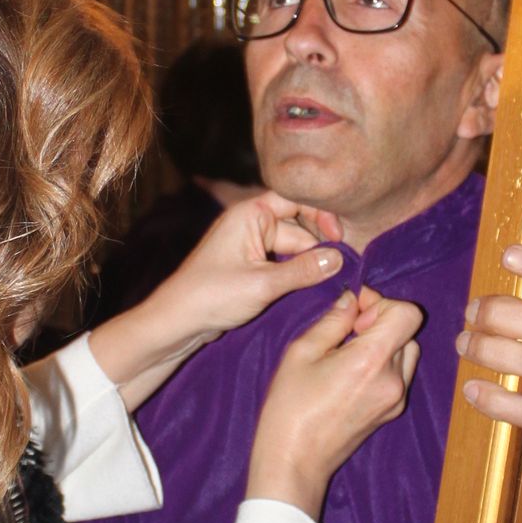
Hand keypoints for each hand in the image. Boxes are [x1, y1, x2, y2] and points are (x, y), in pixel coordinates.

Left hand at [90, 192, 345, 411]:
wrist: (177, 322)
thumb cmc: (211, 296)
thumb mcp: (263, 284)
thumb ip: (304, 270)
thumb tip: (340, 258)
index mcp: (250, 214)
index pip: (295, 200)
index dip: (321, 214)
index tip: (339, 237)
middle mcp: (251, 225)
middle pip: (299, 229)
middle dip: (320, 248)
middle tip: (344, 270)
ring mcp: (251, 248)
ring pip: (294, 250)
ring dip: (311, 266)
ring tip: (334, 283)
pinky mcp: (252, 269)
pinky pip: (283, 266)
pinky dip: (298, 276)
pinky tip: (315, 290)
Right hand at [248, 285, 421, 516]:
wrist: (295, 461)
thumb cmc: (289, 408)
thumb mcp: (301, 353)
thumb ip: (333, 321)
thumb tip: (352, 299)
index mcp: (372, 361)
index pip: (408, 314)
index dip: (382, 303)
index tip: (355, 312)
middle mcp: (393, 380)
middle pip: (407, 331)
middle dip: (380, 321)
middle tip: (347, 329)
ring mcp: (396, 399)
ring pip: (406, 352)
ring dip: (384, 343)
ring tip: (348, 351)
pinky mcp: (392, 412)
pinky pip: (399, 374)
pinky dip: (383, 363)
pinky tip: (351, 372)